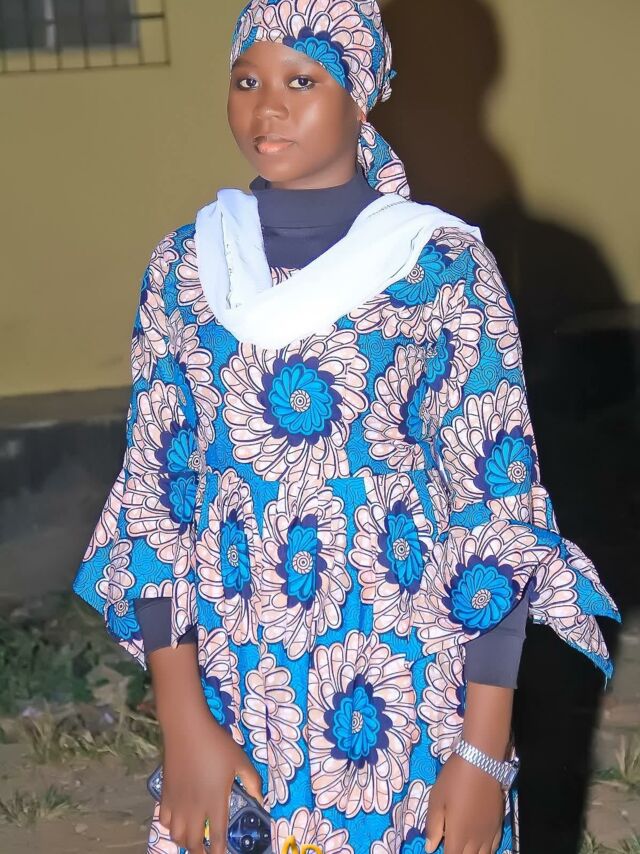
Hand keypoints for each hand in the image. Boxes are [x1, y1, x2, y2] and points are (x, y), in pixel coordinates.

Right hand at [159, 705, 262, 853]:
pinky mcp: (166, 794)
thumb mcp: (240, 761)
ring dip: (185, 841)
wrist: (187, 729)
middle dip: (200, 853)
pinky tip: (178, 821)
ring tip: (193, 839)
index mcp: (215, 802)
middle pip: (193, 843)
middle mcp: (195, 808)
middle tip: (207, 852)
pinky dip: (171, 827)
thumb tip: (261, 799)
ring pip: (176, 835)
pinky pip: (164, 820)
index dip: (219, 852)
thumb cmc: (217, 744)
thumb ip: (252, 781)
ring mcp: (178, 802)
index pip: (217, 837)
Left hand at [425, 753, 505, 853]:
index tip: (438, 850)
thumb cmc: (454, 779)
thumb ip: (433, 826)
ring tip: (462, 847)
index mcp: (458, 835)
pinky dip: (485, 851)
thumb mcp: (436, 799)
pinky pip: (494, 847)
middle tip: (450, 844)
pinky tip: (479, 846)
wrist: (481, 762)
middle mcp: (476, 840)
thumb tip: (429, 848)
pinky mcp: (498, 824)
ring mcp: (489, 833)